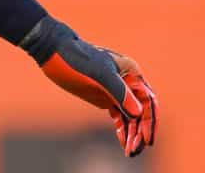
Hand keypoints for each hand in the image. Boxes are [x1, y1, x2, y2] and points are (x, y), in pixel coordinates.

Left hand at [21, 17, 158, 156]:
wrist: (55, 51)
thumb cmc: (78, 58)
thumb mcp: (99, 74)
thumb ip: (119, 92)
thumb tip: (138, 113)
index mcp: (132, 73)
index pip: (148, 102)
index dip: (150, 122)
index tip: (147, 140)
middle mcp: (128, 83)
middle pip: (141, 112)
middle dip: (140, 132)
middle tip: (134, 151)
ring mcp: (116, 91)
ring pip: (130, 117)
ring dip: (132, 134)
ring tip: (130, 152)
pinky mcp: (104, 97)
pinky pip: (119, 116)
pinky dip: (123, 129)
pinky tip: (123, 143)